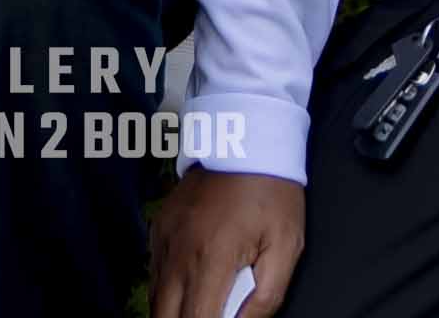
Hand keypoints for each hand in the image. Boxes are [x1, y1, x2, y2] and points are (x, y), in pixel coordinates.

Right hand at [152, 170, 306, 317]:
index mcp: (212, 258)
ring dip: (172, 313)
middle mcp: (179, 252)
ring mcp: (163, 239)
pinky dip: (166, 291)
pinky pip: (153, 273)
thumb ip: (266, 297)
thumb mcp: (285, 246)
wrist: (245, 139)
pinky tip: (187, 291)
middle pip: (164, 317)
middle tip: (209, 316)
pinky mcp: (158, 228)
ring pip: (154, 299)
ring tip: (199, 309)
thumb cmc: (271, 192)